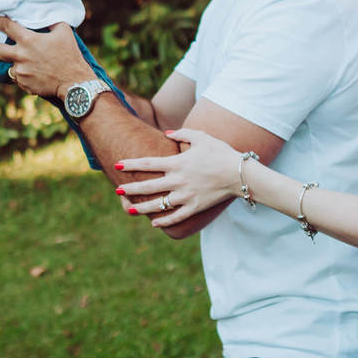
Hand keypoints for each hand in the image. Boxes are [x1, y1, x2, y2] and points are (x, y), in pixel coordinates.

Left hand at [0, 14, 92, 98]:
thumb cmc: (70, 55)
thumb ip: (50, 22)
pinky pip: (20, 77)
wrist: (73, 82)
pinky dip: (25, 74)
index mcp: (29, 40)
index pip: (6, 26)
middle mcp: (20, 56)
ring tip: (29, 64)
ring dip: (16, 63)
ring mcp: (20, 71)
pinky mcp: (23, 84)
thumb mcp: (63, 32)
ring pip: (11, 65)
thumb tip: (43, 14)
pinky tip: (37, 74)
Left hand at [115, 128, 242, 226]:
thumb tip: (167, 133)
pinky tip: (154, 224)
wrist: (240, 174)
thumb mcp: (202, 137)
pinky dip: (164, 221)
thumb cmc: (221, 152)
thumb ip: (182, 134)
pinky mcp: (195, 207)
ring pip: (159, 205)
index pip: (148, 163)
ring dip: (143, 208)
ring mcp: (186, 196)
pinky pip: (176, 217)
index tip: (118, 165)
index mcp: (177, 163)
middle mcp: (178, 181)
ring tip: (130, 209)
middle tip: (118, 191)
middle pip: (148, 186)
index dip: (131, 164)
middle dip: (131, 189)